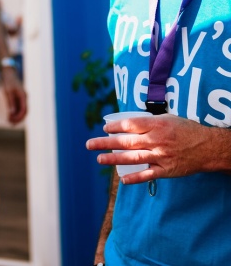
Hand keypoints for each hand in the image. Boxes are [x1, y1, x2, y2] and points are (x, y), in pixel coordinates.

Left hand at [1, 67, 26, 123]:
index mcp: (23, 96)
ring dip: (16, 116)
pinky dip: (14, 112)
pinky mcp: (18, 98)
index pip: (24, 110)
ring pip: (21, 110)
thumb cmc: (8, 82)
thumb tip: (12, 113)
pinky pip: (18, 107)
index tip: (12, 121)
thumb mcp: (8, 92)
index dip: (19, 117)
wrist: (8, 73)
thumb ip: (11, 102)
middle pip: (24, 112)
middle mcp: (24, 98)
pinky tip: (9, 116)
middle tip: (10, 123)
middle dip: (18, 119)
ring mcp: (22, 98)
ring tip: (9, 121)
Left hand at [86, 113, 229, 183]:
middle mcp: (156, 141)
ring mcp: (161, 157)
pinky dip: (135, 178)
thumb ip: (148, 122)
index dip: (115, 127)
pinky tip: (123, 180)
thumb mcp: (167, 118)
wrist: (207, 147)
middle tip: (89, 144)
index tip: (105, 129)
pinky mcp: (167, 171)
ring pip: (133, 158)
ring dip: (113, 160)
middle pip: (126, 141)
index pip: (130, 125)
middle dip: (105, 143)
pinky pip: (148, 175)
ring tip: (99, 160)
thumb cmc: (185, 129)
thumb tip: (127, 123)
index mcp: (156, 125)